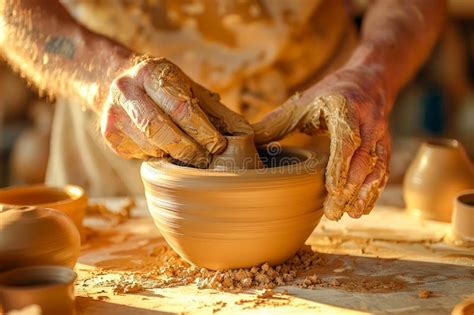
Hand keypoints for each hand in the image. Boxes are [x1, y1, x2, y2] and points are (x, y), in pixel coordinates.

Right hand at [101, 57, 251, 166]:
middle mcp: (126, 91)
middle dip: (188, 149)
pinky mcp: (109, 136)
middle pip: (161, 130)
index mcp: (151, 74)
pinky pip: (141, 154)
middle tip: (205, 159)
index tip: (219, 145)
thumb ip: (214, 110)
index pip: (180, 107)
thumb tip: (245, 132)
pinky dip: (158, 155)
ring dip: (173, 153)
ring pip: (152, 147)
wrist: (114, 81)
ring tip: (187, 150)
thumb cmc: (162, 86)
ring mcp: (113, 115)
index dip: (202, 130)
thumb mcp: (188, 87)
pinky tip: (163, 146)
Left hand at [253, 66, 390, 219]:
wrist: (368, 80)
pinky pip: (383, 170)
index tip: (332, 189)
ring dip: (364, 193)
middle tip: (334, 212)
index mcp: (344, 107)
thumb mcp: (302, 102)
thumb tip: (246, 139)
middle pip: (362, 158)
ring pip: (376, 167)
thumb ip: (276, 122)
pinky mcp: (385, 145)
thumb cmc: (329, 94)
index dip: (340, 165)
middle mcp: (367, 120)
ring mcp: (380, 134)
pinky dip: (374, 190)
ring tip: (350, 214)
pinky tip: (362, 208)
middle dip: (350, 188)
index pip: (346, 139)